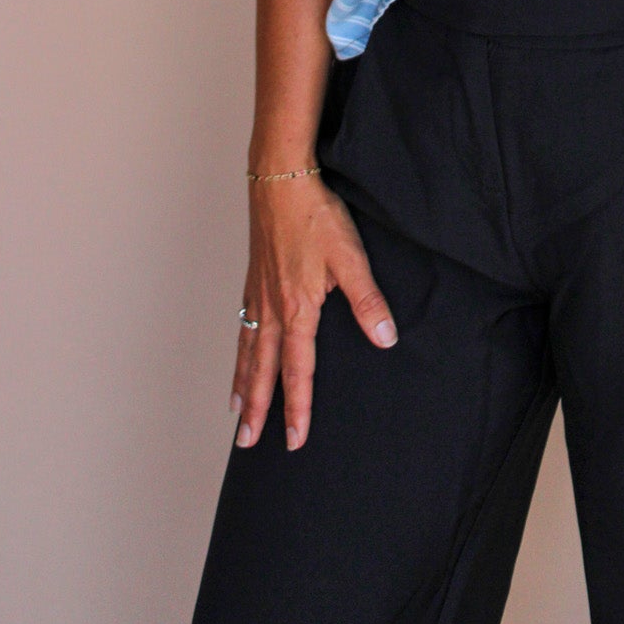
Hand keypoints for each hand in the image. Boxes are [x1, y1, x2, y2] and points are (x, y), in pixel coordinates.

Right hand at [232, 174, 397, 451]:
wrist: (280, 179)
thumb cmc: (315, 214)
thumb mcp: (350, 256)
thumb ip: (368, 300)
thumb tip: (386, 339)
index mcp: (297, 310)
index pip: (298, 371)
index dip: (298, 407)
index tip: (295, 439)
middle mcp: (271, 309)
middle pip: (263, 370)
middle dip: (257, 410)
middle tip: (247, 444)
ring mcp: (258, 294)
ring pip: (248, 351)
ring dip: (243, 384)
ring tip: (237, 413)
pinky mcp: (253, 278)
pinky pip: (243, 327)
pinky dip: (240, 350)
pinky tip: (242, 353)